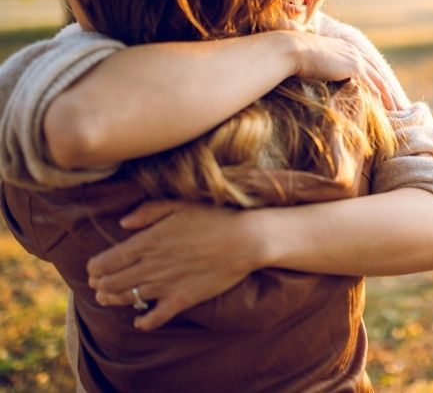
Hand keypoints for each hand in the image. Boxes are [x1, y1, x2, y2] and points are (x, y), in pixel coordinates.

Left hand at [87, 201, 259, 330]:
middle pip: (113, 282)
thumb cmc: (214, 218)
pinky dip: (143, 322)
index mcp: (149, 241)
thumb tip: (123, 224)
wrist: (245, 240)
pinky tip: (139, 321)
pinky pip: (156, 317)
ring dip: (113, 300)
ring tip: (107, 298)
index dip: (96, 266)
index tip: (93, 267)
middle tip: (97, 284)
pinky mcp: (182, 300)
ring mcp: (166, 285)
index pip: (108, 260)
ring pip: (129, 298)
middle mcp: (152, 266)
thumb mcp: (180, 204)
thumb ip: (148, 212)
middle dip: (100, 284)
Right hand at [292, 32, 394, 108]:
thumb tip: (314, 75)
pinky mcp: (354, 68)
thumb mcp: (311, 60)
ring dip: (389, 96)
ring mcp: (355, 59)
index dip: (375, 79)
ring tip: (396, 110)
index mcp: (345, 48)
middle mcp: (354, 52)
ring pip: (379, 81)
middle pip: (377, 73)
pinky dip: (380, 99)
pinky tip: (385, 110)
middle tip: (397, 104)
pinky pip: (372, 86)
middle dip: (388, 89)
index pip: (366, 65)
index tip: (382, 92)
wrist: (293, 49)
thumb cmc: (295, 55)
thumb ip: (319, 66)